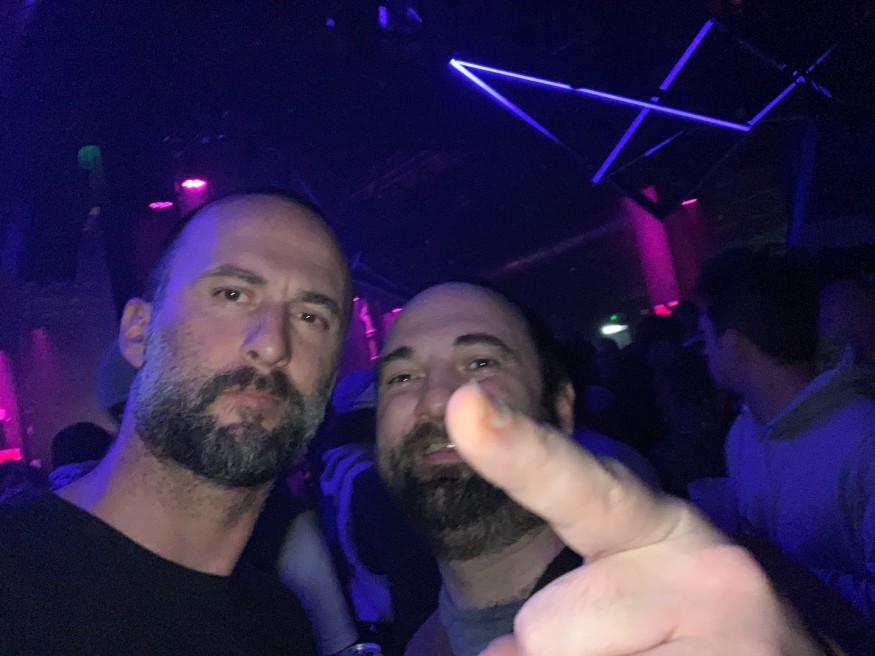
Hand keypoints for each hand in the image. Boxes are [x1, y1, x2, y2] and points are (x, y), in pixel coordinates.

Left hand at [445, 382, 823, 655]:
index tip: (466, 405)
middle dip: (563, 653)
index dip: (519, 451)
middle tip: (642, 643)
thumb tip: (498, 655)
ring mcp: (729, 635)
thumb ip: (565, 607)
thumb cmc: (699, 628)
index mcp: (658, 524)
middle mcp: (702, 565)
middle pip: (544, 628)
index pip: (577, 485)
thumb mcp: (632, 593)